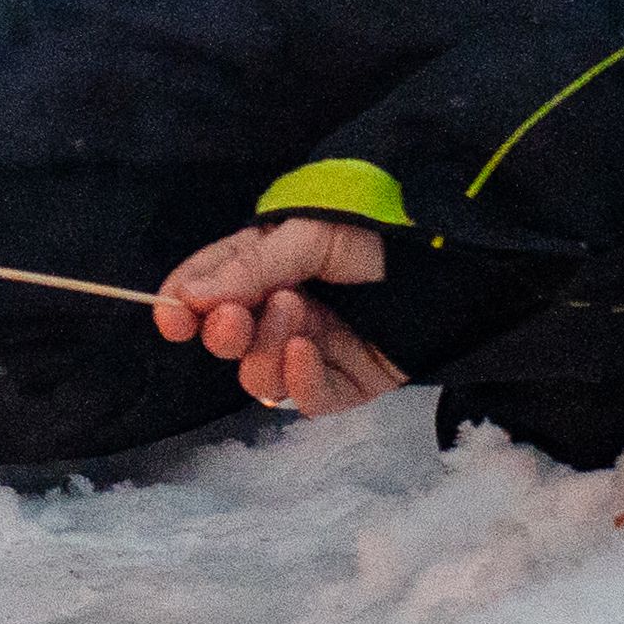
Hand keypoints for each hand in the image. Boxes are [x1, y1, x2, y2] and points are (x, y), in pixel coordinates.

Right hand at [151, 216, 404, 418]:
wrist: (452, 250)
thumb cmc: (378, 224)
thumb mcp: (306, 230)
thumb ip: (249, 267)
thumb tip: (189, 298)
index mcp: (264, 270)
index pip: (205, 293)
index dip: (181, 308)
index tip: (172, 317)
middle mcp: (284, 313)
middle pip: (229, 344)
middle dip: (222, 334)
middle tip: (233, 317)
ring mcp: (316, 350)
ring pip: (262, 376)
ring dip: (266, 349)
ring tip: (296, 311)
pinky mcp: (351, 382)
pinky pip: (309, 400)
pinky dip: (298, 380)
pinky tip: (306, 350)